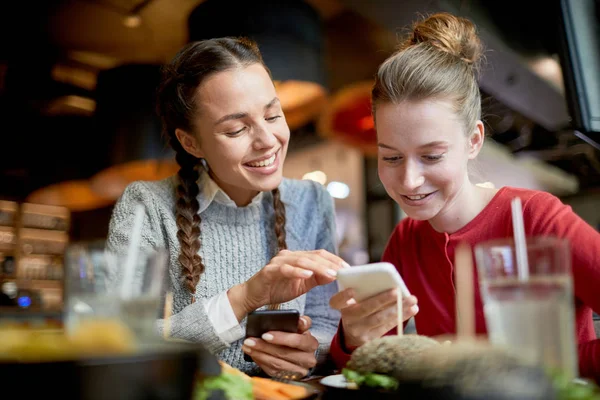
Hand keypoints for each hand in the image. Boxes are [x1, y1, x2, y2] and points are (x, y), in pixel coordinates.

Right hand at [229, 249, 347, 318]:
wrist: (253, 296)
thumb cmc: (278, 289)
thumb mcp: (302, 285)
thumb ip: (317, 278)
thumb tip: (336, 274)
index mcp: (298, 257)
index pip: (319, 254)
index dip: (334, 260)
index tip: (348, 268)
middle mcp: (288, 255)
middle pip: (313, 256)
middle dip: (329, 263)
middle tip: (343, 271)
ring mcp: (278, 261)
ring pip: (301, 260)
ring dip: (317, 267)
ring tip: (330, 273)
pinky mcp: (269, 271)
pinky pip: (285, 269)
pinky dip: (297, 271)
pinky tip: (307, 275)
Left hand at [242, 315, 317, 377]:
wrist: (298, 352)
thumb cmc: (296, 336)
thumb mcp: (299, 327)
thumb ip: (300, 322)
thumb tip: (300, 320)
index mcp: (311, 344)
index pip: (298, 341)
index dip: (281, 338)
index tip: (265, 335)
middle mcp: (308, 360)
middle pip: (284, 354)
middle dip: (264, 347)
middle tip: (249, 340)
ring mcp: (298, 371)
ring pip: (277, 364)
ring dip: (259, 354)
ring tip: (247, 346)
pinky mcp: (288, 378)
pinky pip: (273, 371)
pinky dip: (261, 361)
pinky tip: (253, 354)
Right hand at [330, 288, 418, 349]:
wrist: (353, 335)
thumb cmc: (358, 309)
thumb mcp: (354, 301)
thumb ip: (363, 291)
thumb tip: (386, 280)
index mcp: (342, 307)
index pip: (337, 302)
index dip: (344, 296)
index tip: (352, 290)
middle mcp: (348, 319)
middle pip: (365, 309)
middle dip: (382, 299)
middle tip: (396, 290)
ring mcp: (360, 332)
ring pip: (380, 319)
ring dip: (398, 308)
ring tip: (412, 300)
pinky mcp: (371, 340)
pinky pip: (388, 327)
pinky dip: (401, 317)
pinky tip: (412, 309)